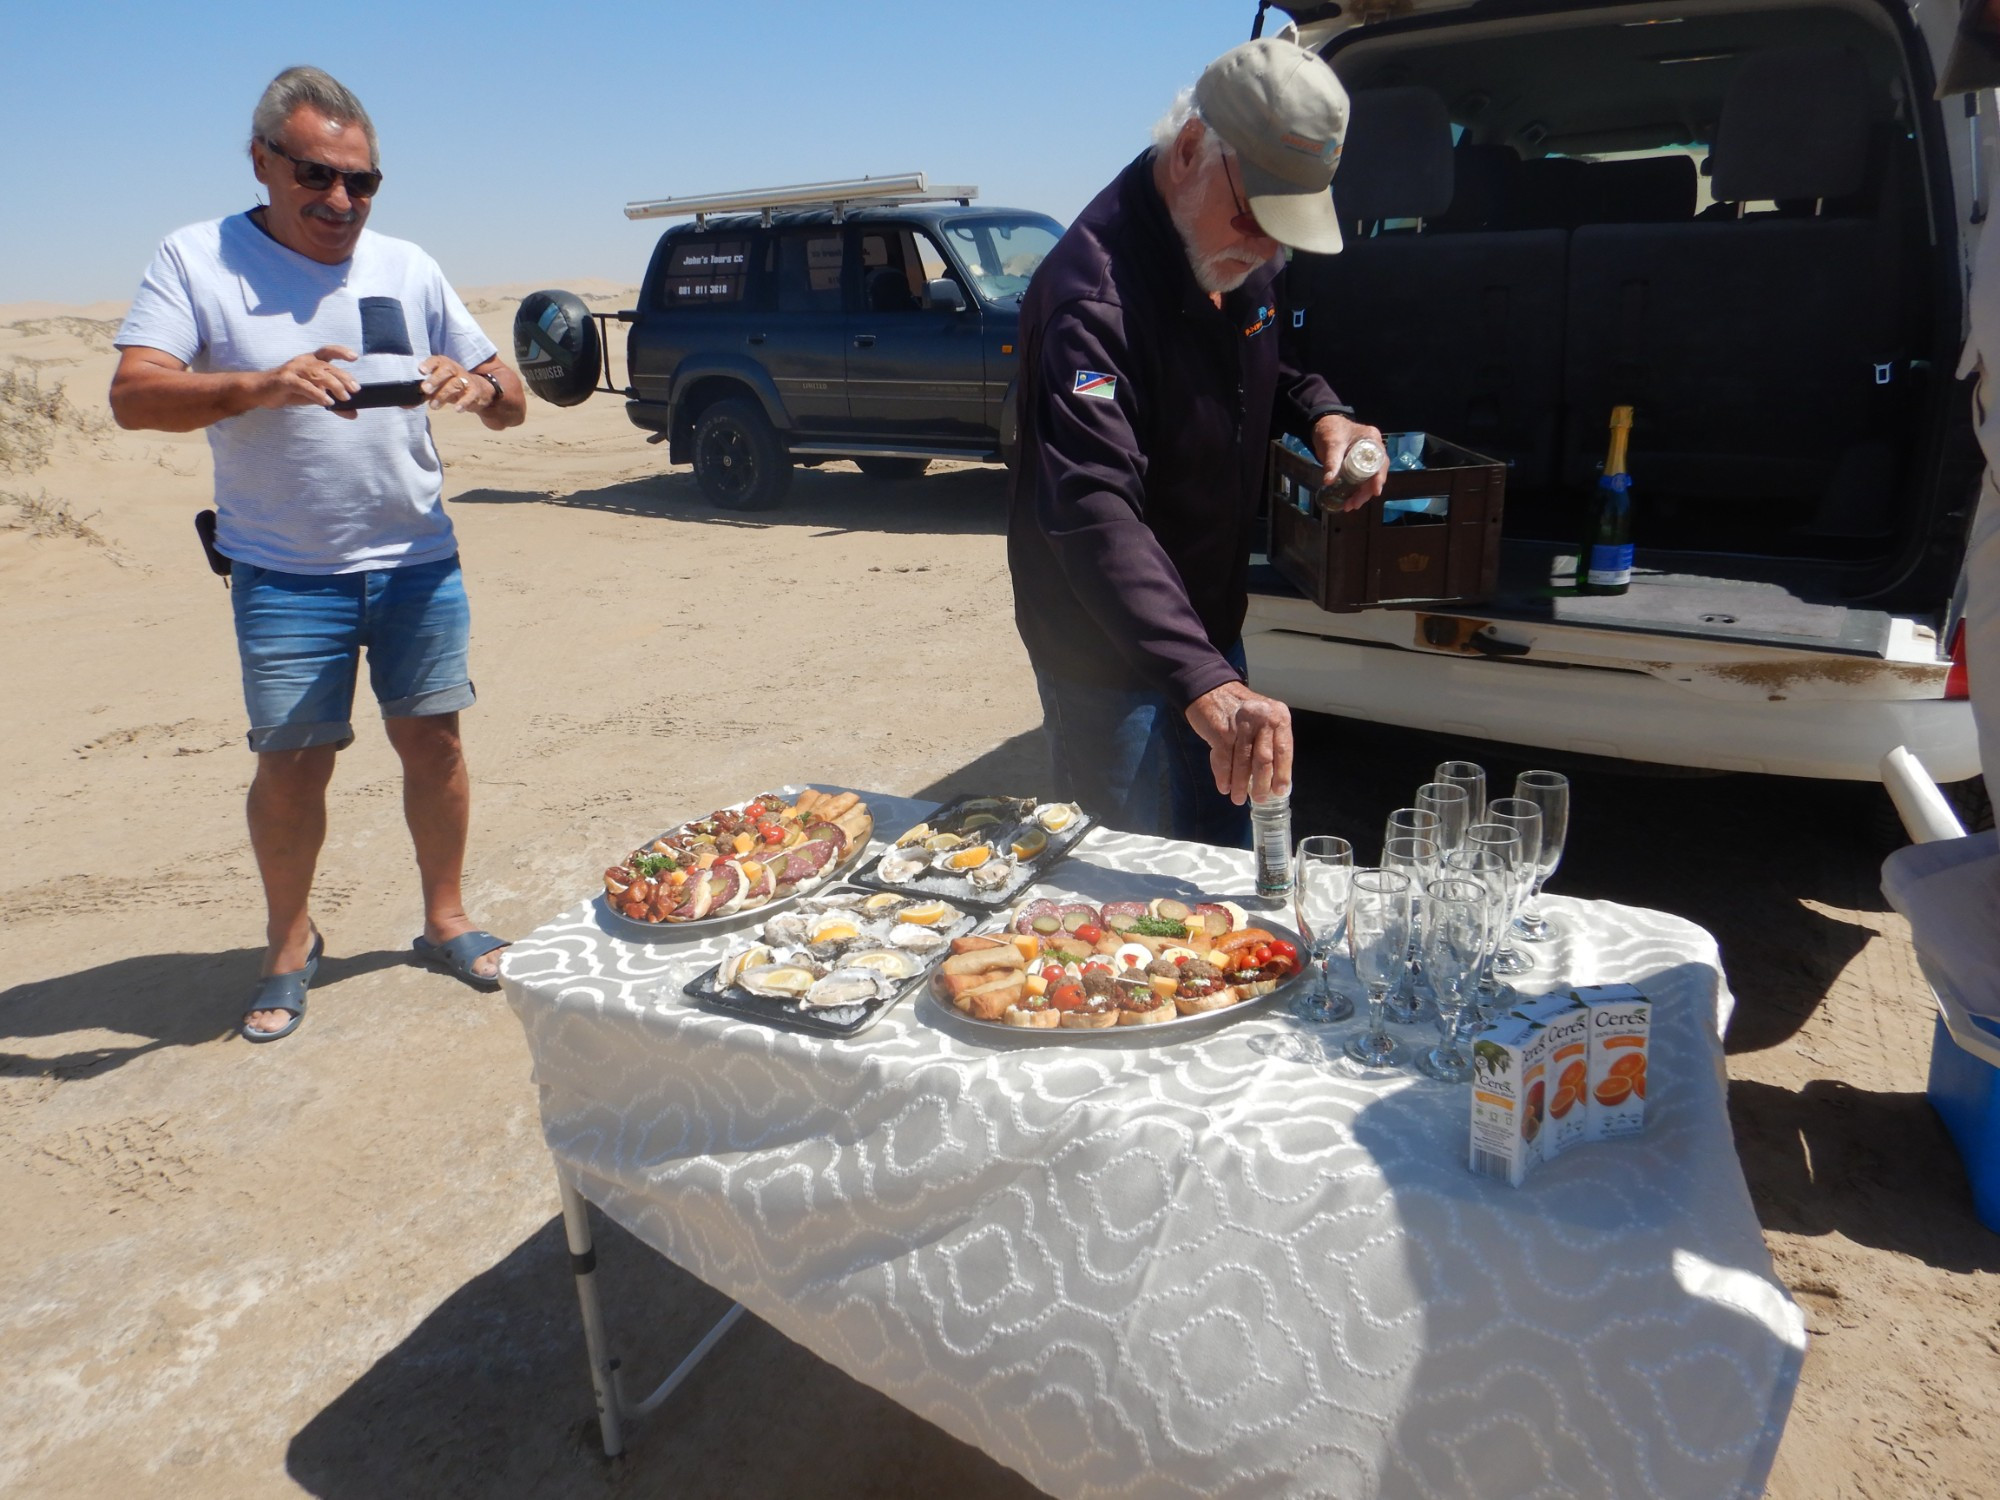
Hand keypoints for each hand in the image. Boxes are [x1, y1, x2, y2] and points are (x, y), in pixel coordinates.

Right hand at [258, 346, 360, 417]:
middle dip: (343, 378)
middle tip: (355, 390)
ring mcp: (294, 369)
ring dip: (334, 386)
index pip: (328, 351)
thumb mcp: (314, 396)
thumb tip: (354, 414)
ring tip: (345, 398)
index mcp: (311, 360)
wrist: (260, 391)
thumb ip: (333, 402)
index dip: (341, 352)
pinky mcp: (285, 380)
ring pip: (318, 374)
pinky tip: (327, 402)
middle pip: (328, 367)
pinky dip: (317, 394)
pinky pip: (304, 386)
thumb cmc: (289, 390)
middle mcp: (303, 361)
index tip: (355, 357)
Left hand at [419, 355, 493, 412]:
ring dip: (443, 394)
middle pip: (447, 370)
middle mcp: (455, 369)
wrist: (478, 390)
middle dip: (435, 379)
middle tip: (425, 389)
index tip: (421, 371)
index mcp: (444, 364)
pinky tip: (456, 409)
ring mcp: (466, 379)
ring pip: (456, 383)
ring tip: (433, 406)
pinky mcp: (475, 391)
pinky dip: (463, 402)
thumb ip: (424, 393)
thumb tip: (406, 403)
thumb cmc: (452, 386)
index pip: (436, 361)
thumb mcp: (438, 386)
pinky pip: (470, 395)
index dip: (429, 365)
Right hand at [1184, 680, 1293, 804]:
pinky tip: (1224, 787)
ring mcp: (1241, 725)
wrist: (1211, 690)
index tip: (1280, 792)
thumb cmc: (1240, 711)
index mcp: (1278, 717)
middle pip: (1264, 760)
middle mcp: (1262, 719)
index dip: (1282, 774)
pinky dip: (1224, 776)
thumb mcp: (1264, 719)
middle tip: (1260, 799)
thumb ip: (1271, 742)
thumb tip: (1275, 778)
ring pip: (1243, 763)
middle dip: (1262, 784)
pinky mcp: (1221, 731)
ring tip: (1239, 798)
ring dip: (1241, 785)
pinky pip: (1224, 760)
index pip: (1284, 750)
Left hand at [1311, 412, 1387, 510]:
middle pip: (1376, 473)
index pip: (1380, 461)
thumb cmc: (1330, 430)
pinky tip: (1348, 500)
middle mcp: (1373, 449)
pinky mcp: (1359, 464)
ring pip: (1369, 479)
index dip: (1379, 478)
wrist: (1322, 425)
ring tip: (1349, 506)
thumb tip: (1328, 482)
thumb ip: (1331, 463)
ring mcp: (1367, 457)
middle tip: (1354, 504)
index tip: (1375, 491)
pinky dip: (1356, 490)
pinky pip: (1361, 479)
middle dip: (1366, 491)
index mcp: (1371, 439)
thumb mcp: (1331, 445)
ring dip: (1360, 494)